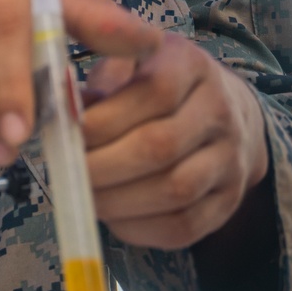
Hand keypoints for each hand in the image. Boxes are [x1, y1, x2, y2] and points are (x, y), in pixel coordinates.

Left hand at [83, 36, 269, 249]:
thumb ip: (98, 83)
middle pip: (161, 146)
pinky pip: (185, 226)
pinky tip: (113, 217)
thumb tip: (60, 114)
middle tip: (66, 174)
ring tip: (85, 198)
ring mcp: (231, 157)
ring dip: (119, 202)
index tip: (67, 135)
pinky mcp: (230, 199)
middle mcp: (220, 110)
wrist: (224, 111)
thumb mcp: (131, 61)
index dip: (104, 120)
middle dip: (103, 166)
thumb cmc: (157, 85)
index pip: (153, 91)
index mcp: (190, 65)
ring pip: (175, 190)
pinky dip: (140, 229)